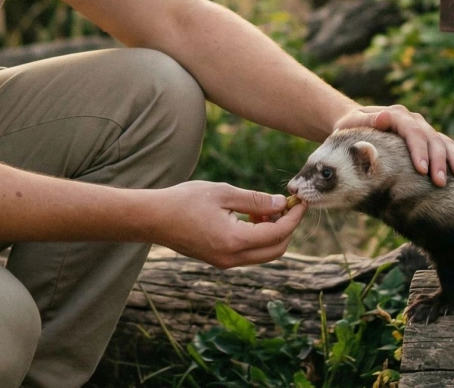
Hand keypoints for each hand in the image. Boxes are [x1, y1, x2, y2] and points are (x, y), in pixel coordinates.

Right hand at [148, 181, 306, 268]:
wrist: (153, 218)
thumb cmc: (184, 201)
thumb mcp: (223, 192)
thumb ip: (255, 200)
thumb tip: (280, 204)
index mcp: (234, 241)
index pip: (278, 234)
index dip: (293, 217)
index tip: (300, 202)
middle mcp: (232, 258)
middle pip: (276, 250)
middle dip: (286, 228)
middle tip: (285, 205)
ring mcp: (225, 262)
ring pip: (263, 253)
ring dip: (272, 233)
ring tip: (262, 209)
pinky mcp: (219, 260)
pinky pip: (249, 253)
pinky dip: (257, 237)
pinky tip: (249, 217)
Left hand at [332, 105, 453, 186]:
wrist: (356, 123)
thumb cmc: (349, 128)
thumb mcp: (352, 124)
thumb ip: (367, 121)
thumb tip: (383, 117)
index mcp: (396, 115)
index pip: (412, 132)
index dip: (419, 150)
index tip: (422, 170)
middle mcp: (413, 120)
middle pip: (431, 139)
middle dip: (438, 161)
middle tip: (441, 182)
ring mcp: (423, 128)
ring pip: (443, 142)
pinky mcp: (428, 138)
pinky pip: (447, 145)